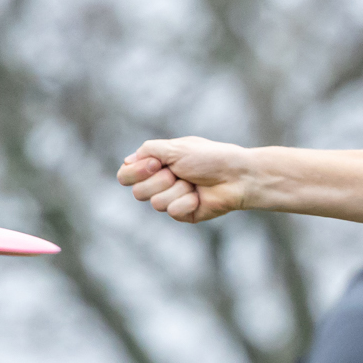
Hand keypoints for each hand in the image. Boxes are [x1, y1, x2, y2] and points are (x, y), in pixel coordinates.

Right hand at [117, 137, 254, 222]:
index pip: (125, 174)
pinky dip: (187, 202)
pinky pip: (172, 212)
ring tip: (193, 184)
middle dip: (159, 181)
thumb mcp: (175, 148)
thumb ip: (148, 151)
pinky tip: (199, 197)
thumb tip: (127, 161)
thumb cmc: (210, 158)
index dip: (135, 172)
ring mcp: (172, 199)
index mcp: (157, 165)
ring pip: (155, 203)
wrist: (237, 176)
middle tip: (180, 173)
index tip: (156, 164)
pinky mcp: (184, 214)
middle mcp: (161, 183)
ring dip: (177, 190)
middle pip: (137, 191)